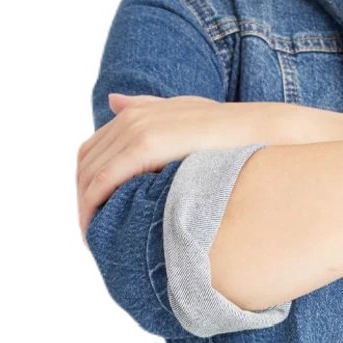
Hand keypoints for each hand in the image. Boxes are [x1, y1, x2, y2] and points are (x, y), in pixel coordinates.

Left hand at [76, 92, 255, 238]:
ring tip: (93, 239)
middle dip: (82, 200)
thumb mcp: (186, 116)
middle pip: (85, 163)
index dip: (87, 185)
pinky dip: (92, 205)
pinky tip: (96, 229)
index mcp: (137, 114)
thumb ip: (148, 109)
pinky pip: (103, 179)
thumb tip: (114, 103)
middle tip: (91, 235)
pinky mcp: (144, 146)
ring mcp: (136, 128)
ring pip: (89, 174)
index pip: (94, 152)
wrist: (260, 133)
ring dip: (85, 208)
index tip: (95, 217)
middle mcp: (131, 117)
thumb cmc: (232, 136)